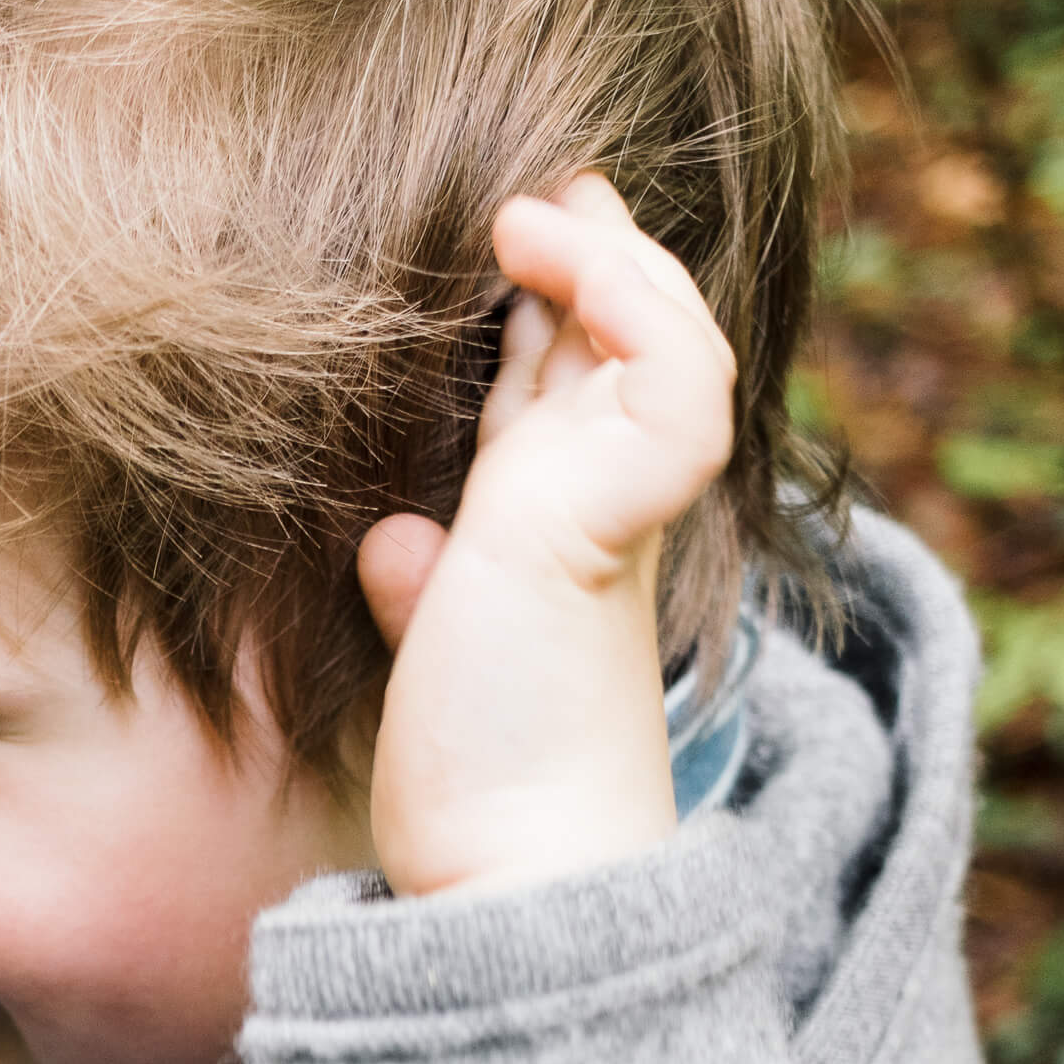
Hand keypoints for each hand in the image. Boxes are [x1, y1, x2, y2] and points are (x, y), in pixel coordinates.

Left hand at [356, 172, 738, 896]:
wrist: (504, 869)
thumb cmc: (466, 784)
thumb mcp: (424, 658)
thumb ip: (417, 588)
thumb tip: (390, 538)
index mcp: (547, 542)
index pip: (562, 404)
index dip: (548, 324)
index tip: (508, 259)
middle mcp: (592, 514)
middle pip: (621, 356)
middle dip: (593, 267)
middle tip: (552, 195)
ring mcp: (613, 510)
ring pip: (668, 345)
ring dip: (611, 264)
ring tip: (534, 210)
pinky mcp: (613, 516)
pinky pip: (674, 377)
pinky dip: (623, 298)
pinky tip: (540, 254)